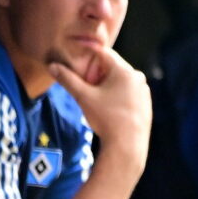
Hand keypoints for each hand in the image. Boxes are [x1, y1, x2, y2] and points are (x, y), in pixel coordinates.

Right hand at [47, 44, 150, 160]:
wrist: (127, 145)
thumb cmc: (106, 118)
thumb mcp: (84, 97)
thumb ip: (68, 80)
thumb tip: (52, 66)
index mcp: (125, 71)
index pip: (104, 53)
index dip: (87, 53)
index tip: (75, 55)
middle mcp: (138, 78)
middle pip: (112, 67)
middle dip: (95, 71)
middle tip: (82, 79)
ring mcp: (143, 91)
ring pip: (120, 80)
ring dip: (105, 83)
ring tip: (92, 94)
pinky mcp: (145, 103)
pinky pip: (127, 92)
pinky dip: (115, 93)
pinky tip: (106, 105)